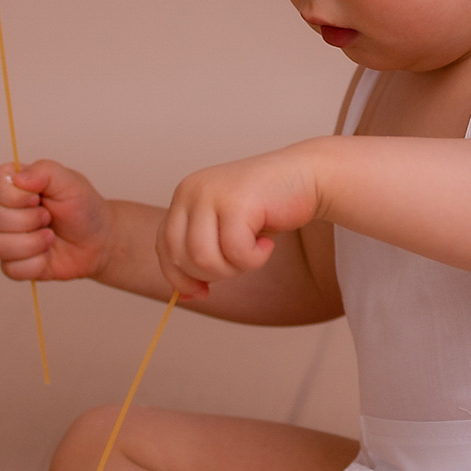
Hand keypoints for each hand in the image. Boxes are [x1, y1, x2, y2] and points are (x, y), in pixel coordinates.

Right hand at [0, 158, 112, 282]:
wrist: (98, 241)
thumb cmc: (83, 208)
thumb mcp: (70, 182)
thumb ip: (44, 171)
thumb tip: (18, 178)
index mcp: (13, 185)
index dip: (13, 195)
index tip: (37, 197)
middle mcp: (4, 210)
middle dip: (26, 220)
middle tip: (48, 217)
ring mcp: (6, 238)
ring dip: (31, 243)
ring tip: (50, 237)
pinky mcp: (13, 263)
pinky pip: (10, 268)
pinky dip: (35, 263)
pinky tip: (47, 255)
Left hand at [157, 144, 325, 299]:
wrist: (306, 175)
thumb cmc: (267, 206)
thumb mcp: (223, 228)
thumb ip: (200, 250)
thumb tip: (185, 295)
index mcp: (183, 196)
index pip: (164, 247)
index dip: (179, 277)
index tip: (201, 293)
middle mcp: (190, 191)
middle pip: (181, 258)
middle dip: (211, 274)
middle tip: (239, 261)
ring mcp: (211, 194)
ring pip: (203, 259)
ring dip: (233, 268)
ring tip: (252, 252)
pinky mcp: (236, 202)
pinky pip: (235, 253)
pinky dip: (254, 259)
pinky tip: (267, 244)